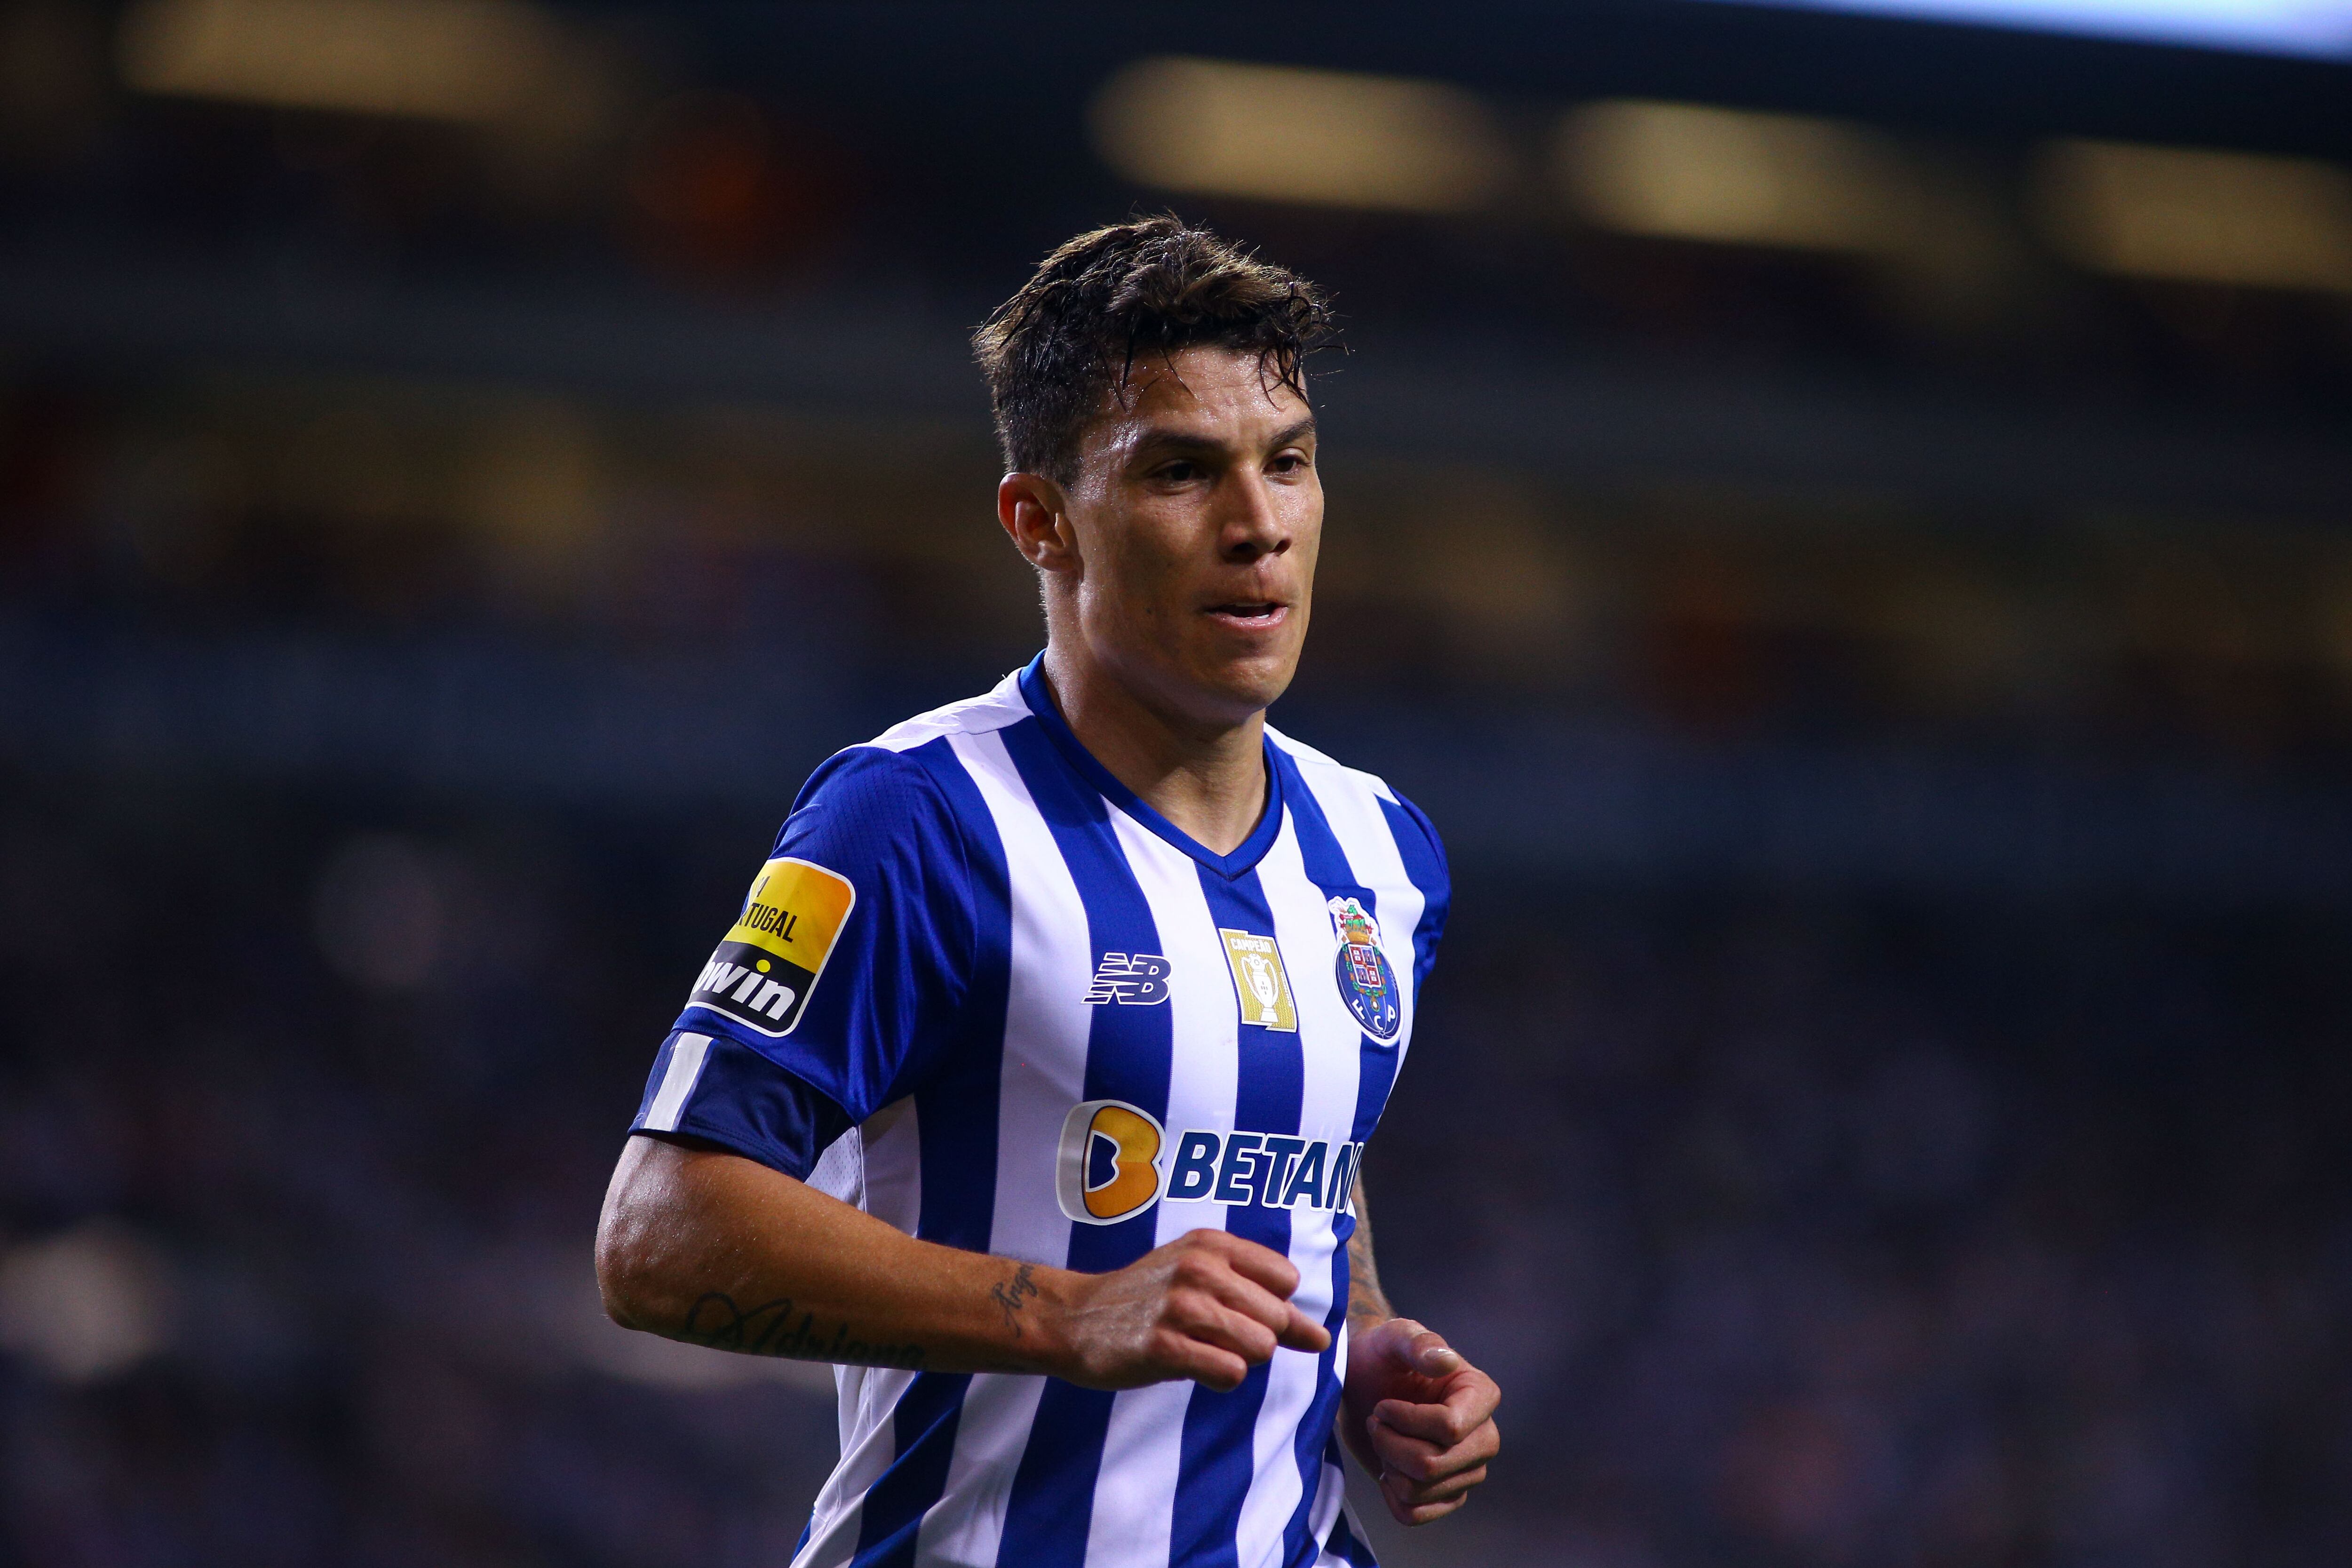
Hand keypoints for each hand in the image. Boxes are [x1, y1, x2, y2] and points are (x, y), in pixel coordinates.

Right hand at [1046, 1229, 1332, 1391]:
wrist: (1076, 1318)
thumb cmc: (1147, 1299)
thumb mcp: (1199, 1275)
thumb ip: (1261, 1300)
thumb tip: (1321, 1338)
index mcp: (1212, 1244)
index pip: (1286, 1280)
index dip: (1272, 1306)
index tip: (1240, 1313)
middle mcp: (1200, 1268)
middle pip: (1277, 1319)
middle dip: (1258, 1339)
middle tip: (1215, 1337)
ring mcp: (1182, 1306)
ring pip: (1259, 1347)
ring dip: (1238, 1360)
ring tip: (1203, 1350)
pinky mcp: (1164, 1346)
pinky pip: (1230, 1373)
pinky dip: (1220, 1380)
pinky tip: (1191, 1366)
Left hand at [1340, 1318, 1500, 1524]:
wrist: (1365, 1382)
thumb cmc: (1383, 1355)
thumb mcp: (1394, 1337)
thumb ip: (1418, 1343)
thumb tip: (1444, 1360)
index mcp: (1480, 1395)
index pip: (1450, 1428)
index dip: (1406, 1421)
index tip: (1383, 1404)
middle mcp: (1483, 1437)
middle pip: (1433, 1465)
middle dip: (1391, 1445)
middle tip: (1376, 1420)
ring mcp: (1467, 1470)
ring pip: (1420, 1490)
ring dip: (1387, 1463)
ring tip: (1383, 1437)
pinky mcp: (1445, 1494)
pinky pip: (1416, 1514)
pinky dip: (1391, 1495)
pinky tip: (1387, 1468)